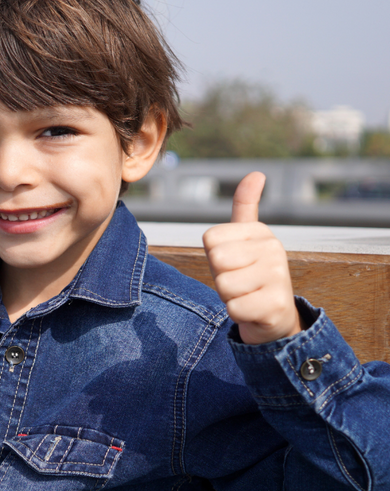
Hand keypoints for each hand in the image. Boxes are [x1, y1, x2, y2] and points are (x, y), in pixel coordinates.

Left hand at [202, 171, 301, 344]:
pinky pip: (234, 308)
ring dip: (229, 296)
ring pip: (223, 285)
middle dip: (221, 277)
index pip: (210, 240)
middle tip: (239, 282)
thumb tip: (257, 173)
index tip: (234, 263)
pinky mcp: (276, 304)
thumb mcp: (242, 239)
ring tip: (247, 294)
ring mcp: (278, 276)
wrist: (274, 317)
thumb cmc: (249, 275)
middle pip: (217, 261)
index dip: (214, 257)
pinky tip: (253, 310)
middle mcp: (274, 248)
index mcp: (261, 231)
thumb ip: (245, 206)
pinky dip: (237, 314)